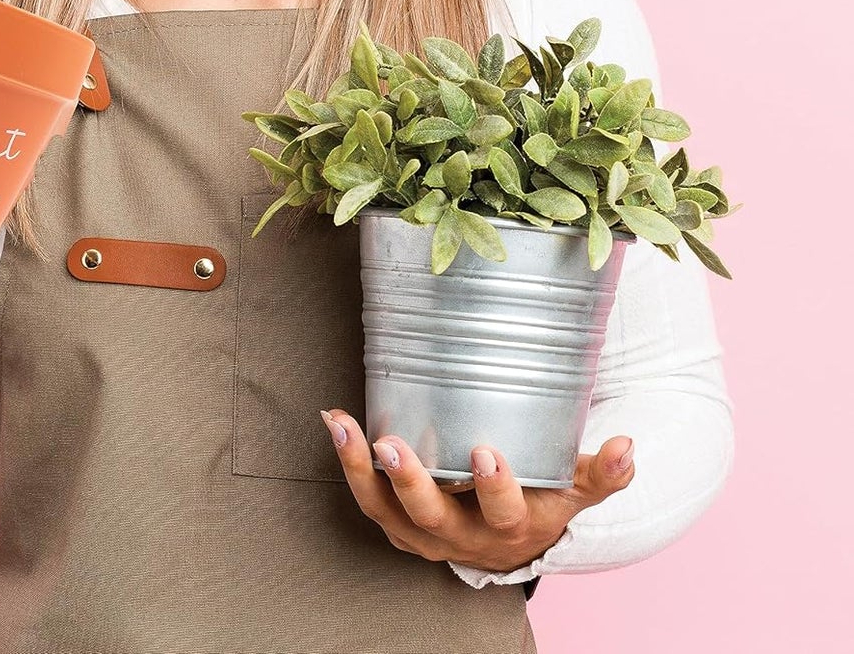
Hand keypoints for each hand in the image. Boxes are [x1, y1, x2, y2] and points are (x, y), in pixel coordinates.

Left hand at [319, 408, 635, 574]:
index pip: (503, 514)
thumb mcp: (573, 491)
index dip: (495, 488)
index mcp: (509, 527)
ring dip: (359, 468)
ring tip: (341, 423)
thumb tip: (629, 445)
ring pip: (385, 510)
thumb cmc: (540, 503)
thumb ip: (601, 472)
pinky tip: (335, 420)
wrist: (508, 544)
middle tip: (393, 445)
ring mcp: (423, 532)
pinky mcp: (396, 521)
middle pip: (432, 516)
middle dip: (411, 482)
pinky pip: (367, 496)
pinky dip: (348, 462)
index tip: (486, 451)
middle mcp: (461, 536)